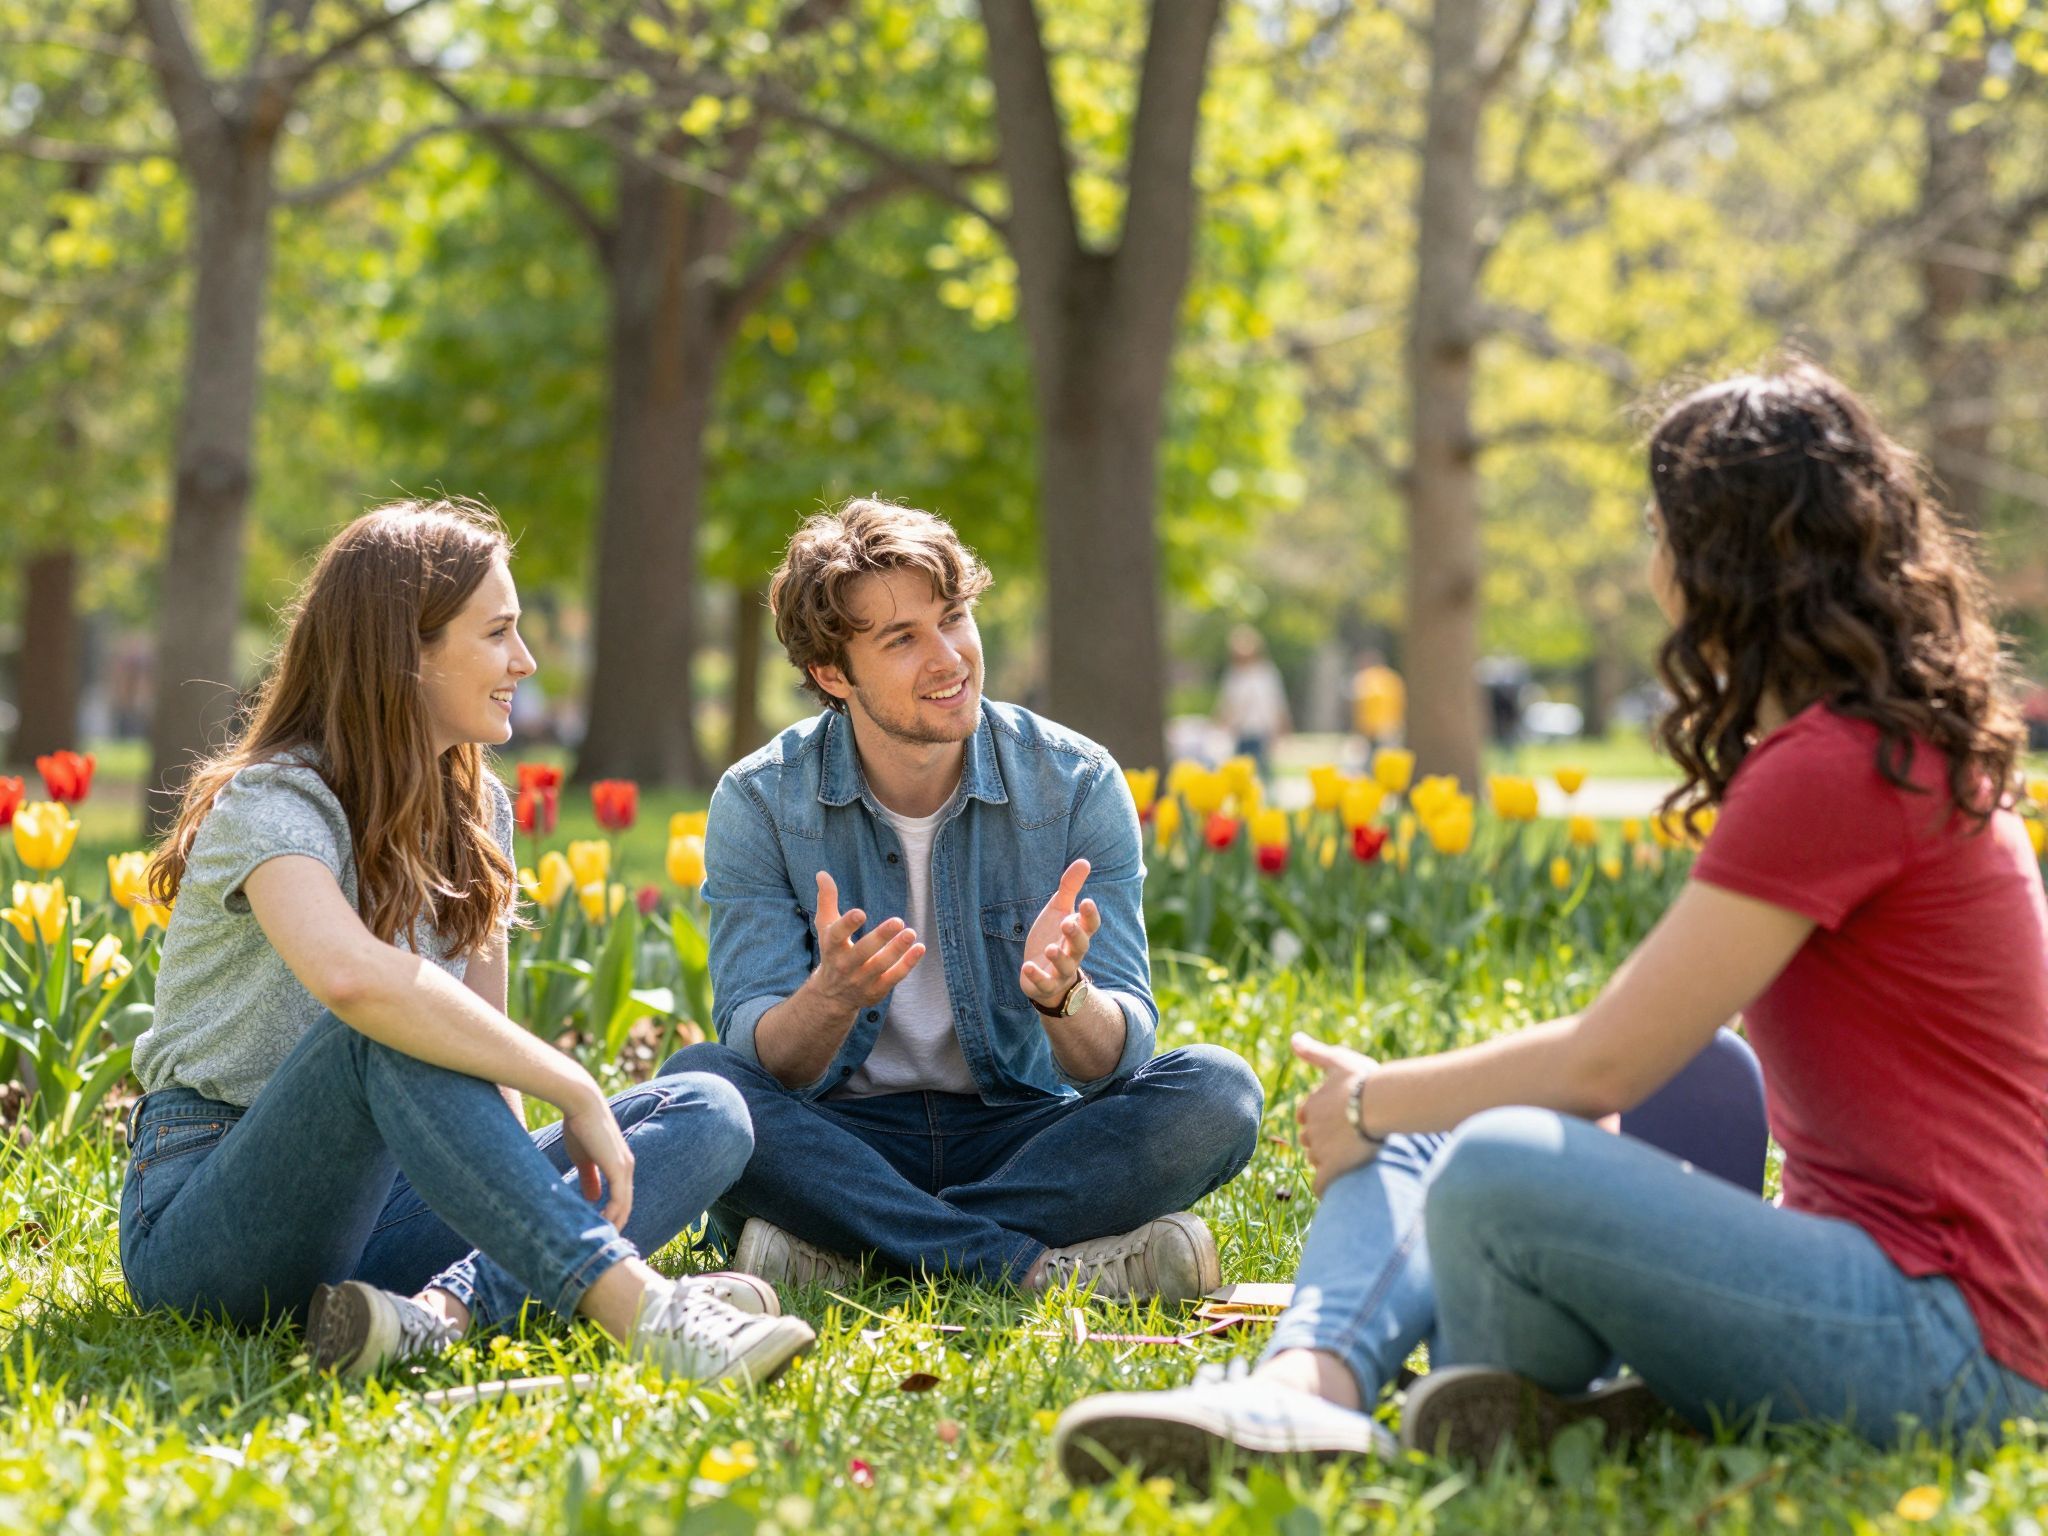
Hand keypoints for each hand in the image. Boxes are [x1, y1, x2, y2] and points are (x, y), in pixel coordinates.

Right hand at [559, 1088, 634, 1228]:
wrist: (581, 1105)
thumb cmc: (580, 1127)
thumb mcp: (584, 1158)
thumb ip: (589, 1177)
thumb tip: (593, 1198)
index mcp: (619, 1165)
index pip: (621, 1198)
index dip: (613, 1215)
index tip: (600, 1232)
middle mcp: (627, 1168)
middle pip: (626, 1205)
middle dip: (616, 1225)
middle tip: (604, 1244)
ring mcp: (625, 1168)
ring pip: (624, 1205)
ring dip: (614, 1224)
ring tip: (601, 1241)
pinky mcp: (618, 1168)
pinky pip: (619, 1199)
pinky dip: (612, 1214)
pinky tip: (601, 1226)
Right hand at [806, 870, 924, 1014]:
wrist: (831, 996)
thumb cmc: (833, 952)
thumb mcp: (825, 927)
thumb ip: (826, 900)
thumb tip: (822, 873)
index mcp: (832, 947)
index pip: (836, 936)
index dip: (847, 925)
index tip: (860, 912)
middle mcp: (845, 966)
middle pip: (862, 952)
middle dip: (880, 938)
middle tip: (898, 921)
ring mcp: (861, 980)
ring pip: (881, 965)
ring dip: (897, 950)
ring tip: (911, 933)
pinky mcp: (876, 990)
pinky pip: (893, 978)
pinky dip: (907, 964)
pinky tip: (919, 948)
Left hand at [1020, 858, 1100, 1010]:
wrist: (1044, 975)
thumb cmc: (1054, 937)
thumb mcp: (1059, 910)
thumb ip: (1070, 888)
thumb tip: (1085, 861)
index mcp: (1078, 933)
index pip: (1090, 925)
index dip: (1090, 915)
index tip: (1087, 901)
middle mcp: (1073, 953)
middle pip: (1081, 946)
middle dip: (1075, 935)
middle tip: (1067, 923)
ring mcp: (1060, 971)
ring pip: (1065, 966)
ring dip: (1058, 958)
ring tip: (1050, 949)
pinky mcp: (1045, 984)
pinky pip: (1044, 983)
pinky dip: (1036, 976)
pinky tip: (1026, 966)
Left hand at [1291, 1032, 1380, 1196]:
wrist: (1383, 1104)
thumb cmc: (1364, 1081)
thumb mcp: (1338, 1060)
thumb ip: (1314, 1052)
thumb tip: (1293, 1039)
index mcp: (1311, 1106)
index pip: (1306, 1117)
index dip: (1319, 1119)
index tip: (1338, 1118)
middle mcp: (1310, 1130)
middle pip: (1310, 1141)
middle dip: (1322, 1141)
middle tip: (1348, 1138)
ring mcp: (1320, 1151)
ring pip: (1317, 1161)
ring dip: (1328, 1161)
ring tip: (1353, 1156)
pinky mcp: (1332, 1170)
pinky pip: (1322, 1185)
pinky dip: (1326, 1188)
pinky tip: (1337, 1187)